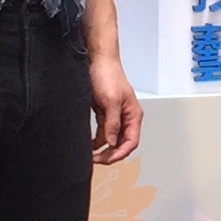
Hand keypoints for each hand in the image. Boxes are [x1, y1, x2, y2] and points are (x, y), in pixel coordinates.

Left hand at [91, 50, 143, 166]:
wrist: (98, 60)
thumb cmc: (108, 75)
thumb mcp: (111, 100)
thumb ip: (112, 123)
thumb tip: (111, 142)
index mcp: (133, 115)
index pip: (131, 142)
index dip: (120, 154)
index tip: (106, 159)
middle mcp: (126, 117)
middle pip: (121, 143)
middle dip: (110, 154)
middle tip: (95, 160)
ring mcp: (115, 115)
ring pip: (111, 139)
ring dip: (102, 148)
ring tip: (89, 155)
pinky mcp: (104, 112)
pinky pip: (102, 131)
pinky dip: (96, 139)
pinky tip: (88, 144)